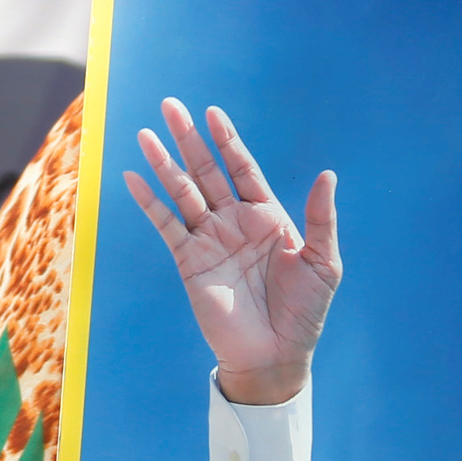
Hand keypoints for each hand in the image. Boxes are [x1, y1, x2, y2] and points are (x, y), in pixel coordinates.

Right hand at [120, 99, 339, 406]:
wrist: (274, 355)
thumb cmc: (304, 312)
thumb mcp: (322, 262)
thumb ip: (321, 218)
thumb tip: (327, 174)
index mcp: (266, 216)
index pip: (242, 167)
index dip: (227, 140)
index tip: (212, 112)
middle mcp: (233, 221)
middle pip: (206, 170)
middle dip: (189, 138)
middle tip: (170, 105)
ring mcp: (208, 240)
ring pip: (182, 192)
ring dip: (163, 163)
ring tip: (145, 134)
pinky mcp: (188, 261)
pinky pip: (166, 225)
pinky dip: (149, 202)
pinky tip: (133, 179)